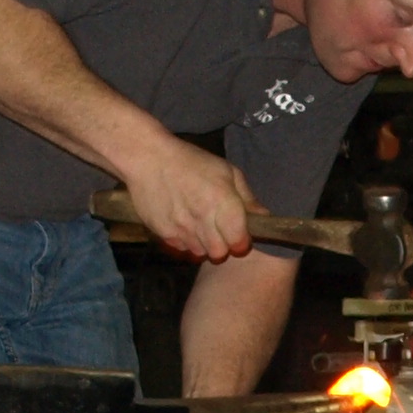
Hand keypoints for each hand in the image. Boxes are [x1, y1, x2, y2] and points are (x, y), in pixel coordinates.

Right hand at [114, 138, 261, 260]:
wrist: (148, 158)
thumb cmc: (192, 162)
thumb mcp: (227, 171)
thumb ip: (247, 198)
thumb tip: (264, 217)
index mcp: (223, 201)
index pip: (239, 242)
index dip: (240, 242)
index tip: (238, 235)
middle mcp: (203, 218)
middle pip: (220, 254)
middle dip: (222, 246)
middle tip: (218, 232)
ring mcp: (182, 228)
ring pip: (200, 254)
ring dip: (203, 245)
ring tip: (199, 225)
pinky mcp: (164, 233)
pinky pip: (181, 249)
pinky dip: (185, 242)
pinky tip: (183, 224)